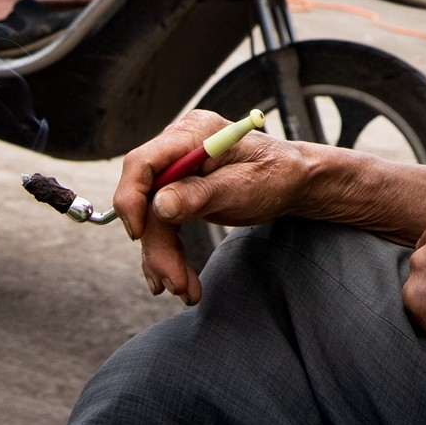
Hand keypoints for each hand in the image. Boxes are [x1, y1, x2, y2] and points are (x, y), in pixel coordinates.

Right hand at [112, 110, 313, 305]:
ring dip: (163, 256)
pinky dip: (168, 252)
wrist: (294, 181)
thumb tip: (159, 205)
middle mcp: (179, 148)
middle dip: (156, 244)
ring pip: (153, 217)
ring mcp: (178, 169)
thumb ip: (201, 195)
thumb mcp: (245, 187)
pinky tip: (178, 278)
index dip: (131, 197)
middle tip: (174, 283)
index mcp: (194, 135)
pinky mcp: (180, 190)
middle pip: (147, 197)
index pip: (143, 161)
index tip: (138, 235)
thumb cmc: (277, 175)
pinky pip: (163, 222)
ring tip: (183, 289)